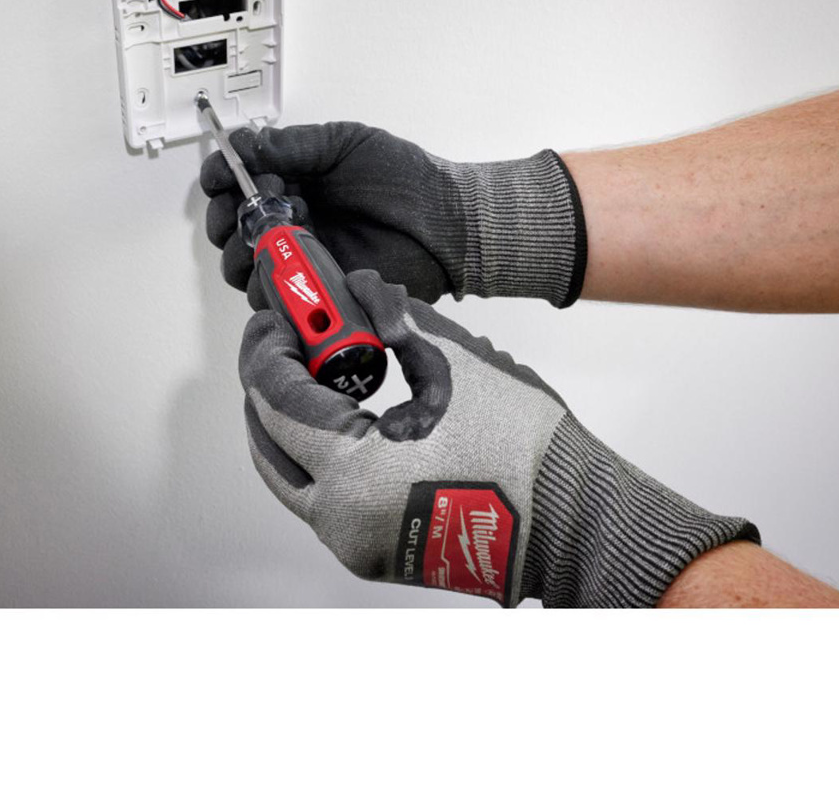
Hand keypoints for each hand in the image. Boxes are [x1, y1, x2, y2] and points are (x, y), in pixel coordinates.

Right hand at [201, 121, 585, 309]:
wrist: (447, 226)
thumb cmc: (407, 180)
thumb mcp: (346, 144)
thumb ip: (294, 146)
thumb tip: (247, 146)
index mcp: (292, 178)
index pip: (236, 178)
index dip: (221, 176)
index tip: (222, 174)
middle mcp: (288, 217)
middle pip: (227, 223)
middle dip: (224, 214)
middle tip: (249, 203)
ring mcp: (299, 256)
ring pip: (241, 262)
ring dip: (241, 248)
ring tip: (271, 233)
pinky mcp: (313, 290)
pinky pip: (271, 296)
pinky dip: (264, 283)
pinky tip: (285, 264)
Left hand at [239, 269, 757, 606]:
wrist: (573, 522)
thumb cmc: (524, 450)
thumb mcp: (455, 362)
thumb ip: (394, 316)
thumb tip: (357, 289)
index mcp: (354, 475)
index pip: (274, 397)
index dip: (267, 347)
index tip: (277, 316)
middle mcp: (340, 520)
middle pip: (265, 437)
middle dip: (267, 381)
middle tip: (285, 338)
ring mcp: (351, 542)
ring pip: (284, 471)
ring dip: (285, 417)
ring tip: (312, 368)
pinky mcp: (368, 550)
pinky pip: (315, 493)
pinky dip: (313, 450)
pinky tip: (337, 411)